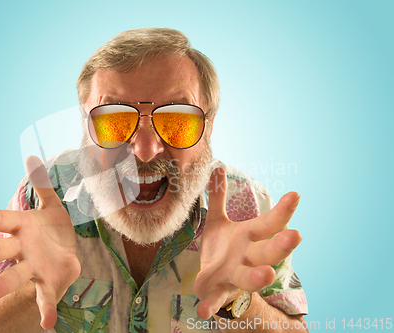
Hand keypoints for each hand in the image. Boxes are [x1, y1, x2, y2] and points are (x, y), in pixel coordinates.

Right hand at [0, 156, 80, 329]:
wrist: (67, 256)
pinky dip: (46, 310)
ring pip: (16, 275)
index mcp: (22, 228)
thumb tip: (31, 156)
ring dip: (2, 285)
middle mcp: (22, 249)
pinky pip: (45, 297)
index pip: (0, 220)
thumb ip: (42, 185)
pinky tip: (47, 324)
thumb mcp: (52, 206)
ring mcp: (34, 268)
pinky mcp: (48, 283)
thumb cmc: (53, 230)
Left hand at [194, 168, 301, 318]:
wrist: (211, 278)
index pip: (270, 224)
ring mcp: (234, 276)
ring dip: (258, 277)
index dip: (283, 211)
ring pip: (249, 278)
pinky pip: (215, 300)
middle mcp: (248, 258)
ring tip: (267, 276)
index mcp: (250, 238)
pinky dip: (210, 306)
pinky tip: (201, 313)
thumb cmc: (222, 248)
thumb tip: (218, 167)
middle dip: (280, 245)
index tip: (295, 195)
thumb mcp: (217, 221)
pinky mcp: (217, 291)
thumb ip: (218, 197)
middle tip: (295, 235)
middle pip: (268, 252)